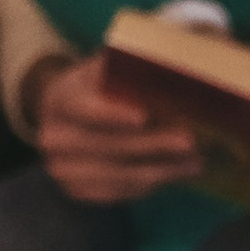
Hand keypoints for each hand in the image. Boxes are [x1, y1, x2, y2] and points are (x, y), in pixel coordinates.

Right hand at [28, 54, 201, 206]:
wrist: (70, 114)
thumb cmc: (101, 85)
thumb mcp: (109, 66)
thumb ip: (134, 64)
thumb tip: (178, 57)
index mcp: (60, 98)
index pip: (83, 107)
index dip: (111, 114)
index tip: (143, 117)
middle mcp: (54, 136)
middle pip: (106, 146)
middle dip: (151, 146)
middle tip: (190, 142)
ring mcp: (62, 168)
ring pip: (117, 175)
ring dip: (160, 170)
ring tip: (196, 161)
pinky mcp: (76, 191)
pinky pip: (118, 193)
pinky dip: (151, 185)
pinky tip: (177, 172)